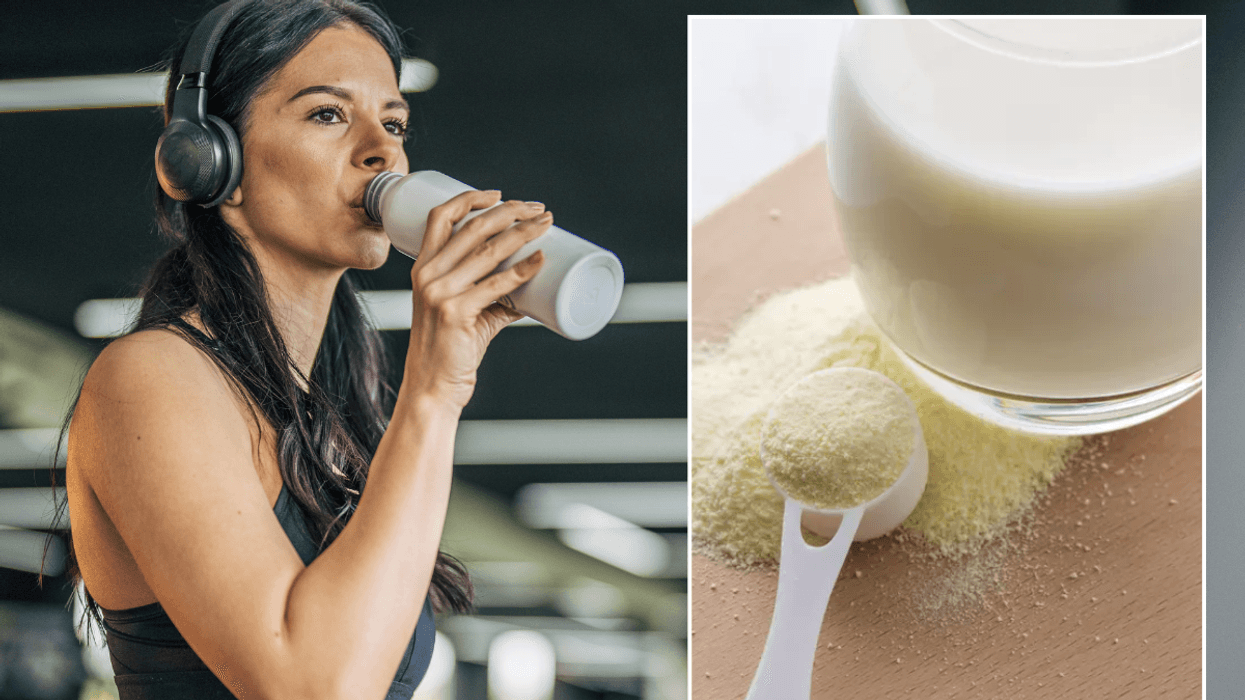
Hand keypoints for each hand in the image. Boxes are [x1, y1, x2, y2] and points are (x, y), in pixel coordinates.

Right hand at [401, 190, 549, 409]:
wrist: (431, 388)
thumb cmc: (449, 351)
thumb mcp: (462, 312)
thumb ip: (495, 295)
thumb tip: (533, 281)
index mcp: (423, 268)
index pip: (440, 216)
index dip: (471, 198)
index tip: (500, 194)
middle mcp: (427, 275)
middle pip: (472, 226)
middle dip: (511, 211)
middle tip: (539, 209)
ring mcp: (439, 293)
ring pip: (489, 250)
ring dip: (524, 232)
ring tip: (547, 224)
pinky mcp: (455, 313)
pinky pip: (496, 285)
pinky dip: (523, 270)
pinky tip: (542, 259)